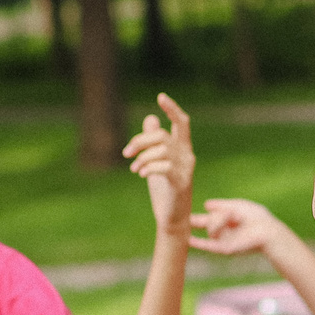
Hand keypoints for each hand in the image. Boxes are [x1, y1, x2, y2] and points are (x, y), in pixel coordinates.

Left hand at [122, 93, 194, 229]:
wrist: (172, 218)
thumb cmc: (164, 190)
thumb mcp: (156, 162)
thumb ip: (154, 141)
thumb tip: (150, 118)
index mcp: (183, 148)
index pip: (181, 122)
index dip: (172, 109)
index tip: (160, 96)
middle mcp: (188, 156)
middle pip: (163, 136)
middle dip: (140, 141)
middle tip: (126, 153)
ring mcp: (187, 170)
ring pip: (162, 150)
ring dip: (142, 157)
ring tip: (134, 168)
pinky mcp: (181, 183)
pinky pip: (164, 167)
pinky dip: (149, 168)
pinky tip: (141, 174)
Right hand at [191, 197, 298, 258]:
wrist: (266, 230)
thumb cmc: (256, 217)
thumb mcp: (237, 206)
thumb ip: (221, 205)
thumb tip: (206, 205)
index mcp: (228, 221)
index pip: (209, 218)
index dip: (199, 217)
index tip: (184, 212)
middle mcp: (223, 231)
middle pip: (205, 223)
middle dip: (194, 221)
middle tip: (180, 218)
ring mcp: (223, 240)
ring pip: (210, 226)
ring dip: (219, 219)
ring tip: (232, 217)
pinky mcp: (224, 248)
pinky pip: (208, 245)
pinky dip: (199, 243)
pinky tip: (188, 240)